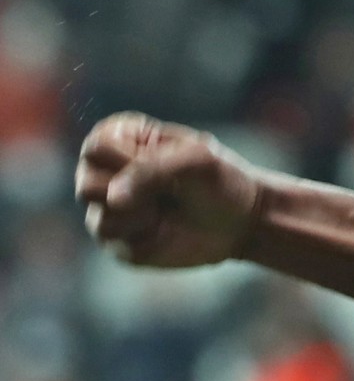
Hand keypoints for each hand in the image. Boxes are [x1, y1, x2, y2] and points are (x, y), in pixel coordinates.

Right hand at [75, 112, 265, 267]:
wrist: (241, 221)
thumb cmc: (220, 181)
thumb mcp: (196, 160)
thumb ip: (151, 169)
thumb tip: (113, 198)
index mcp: (124, 140)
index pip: (96, 147)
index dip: (127, 160)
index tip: (161, 162)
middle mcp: (108, 173)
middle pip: (85, 183)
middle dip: (133, 190)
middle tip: (168, 190)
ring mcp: (109, 208)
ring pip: (98, 216)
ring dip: (140, 215)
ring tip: (165, 209)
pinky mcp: (116, 240)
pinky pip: (111, 240)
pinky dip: (142, 235)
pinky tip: (163, 229)